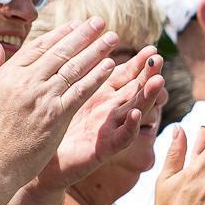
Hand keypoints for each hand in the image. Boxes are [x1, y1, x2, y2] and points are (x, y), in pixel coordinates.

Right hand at [0, 18, 119, 178]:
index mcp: (9, 74)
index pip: (39, 47)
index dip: (60, 34)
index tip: (76, 24)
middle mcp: (27, 81)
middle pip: (60, 52)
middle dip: (83, 35)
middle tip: (99, 22)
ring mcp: (43, 98)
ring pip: (74, 68)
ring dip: (95, 50)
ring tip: (111, 38)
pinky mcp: (56, 116)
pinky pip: (80, 91)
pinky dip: (96, 76)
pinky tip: (109, 65)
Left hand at [36, 48, 164, 189]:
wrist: (45, 162)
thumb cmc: (56, 126)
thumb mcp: (70, 94)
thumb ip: (82, 73)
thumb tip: (82, 43)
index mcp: (103, 95)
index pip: (126, 76)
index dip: (139, 63)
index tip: (152, 49)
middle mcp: (111, 111)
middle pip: (135, 90)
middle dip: (149, 75)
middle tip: (159, 59)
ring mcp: (110, 129)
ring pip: (135, 110)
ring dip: (147, 96)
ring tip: (157, 81)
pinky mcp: (105, 149)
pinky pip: (122, 137)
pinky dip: (130, 126)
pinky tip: (135, 113)